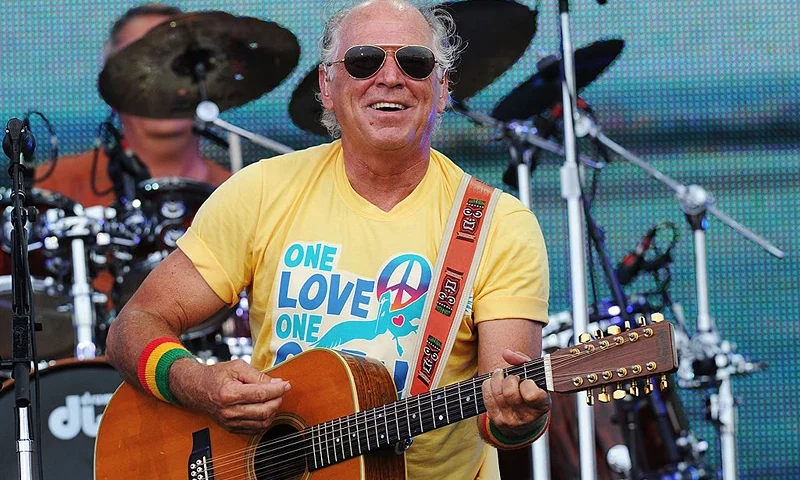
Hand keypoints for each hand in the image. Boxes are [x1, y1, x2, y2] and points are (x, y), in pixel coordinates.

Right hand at [171, 358, 290, 433]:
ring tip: (273, 399)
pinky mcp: (231, 428)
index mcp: (229, 393)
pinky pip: (254, 429)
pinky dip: (264, 420)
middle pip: (263, 411)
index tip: (286, 384)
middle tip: (280, 391)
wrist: (196, 388)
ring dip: (273, 411)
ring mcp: (229, 422)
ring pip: (261, 423)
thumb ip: (258, 375)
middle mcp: (229, 411)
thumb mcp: (237, 367)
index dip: (277, 389)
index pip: (261, 394)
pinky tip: (265, 409)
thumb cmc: (216, 376)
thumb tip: (277, 383)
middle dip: (277, 401)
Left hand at [481, 349, 550, 436]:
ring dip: (497, 378)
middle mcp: (527, 417)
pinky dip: (488, 385)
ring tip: (501, 375)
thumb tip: (506, 353)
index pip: (531, 395)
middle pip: (510, 393)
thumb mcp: (535, 377)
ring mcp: (510, 420)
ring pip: (497, 394)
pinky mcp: (496, 420)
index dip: (527, 384)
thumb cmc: (532, 391)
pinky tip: (493, 382)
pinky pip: (487, 397)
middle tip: (513, 377)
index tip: (528, 381)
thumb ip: (523, 361)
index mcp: (542, 406)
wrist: (526, 419)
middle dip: (509, 379)